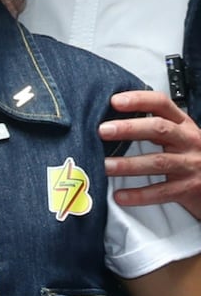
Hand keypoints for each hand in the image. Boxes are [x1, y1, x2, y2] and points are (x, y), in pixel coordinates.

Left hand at [101, 89, 200, 219]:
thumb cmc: (191, 156)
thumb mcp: (179, 136)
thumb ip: (155, 127)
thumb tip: (112, 120)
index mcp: (183, 124)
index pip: (161, 104)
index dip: (138, 100)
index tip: (114, 101)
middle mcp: (189, 141)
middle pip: (159, 129)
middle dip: (129, 128)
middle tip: (103, 130)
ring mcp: (190, 165)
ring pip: (158, 162)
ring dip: (128, 164)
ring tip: (105, 165)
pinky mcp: (188, 189)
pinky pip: (161, 192)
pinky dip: (139, 195)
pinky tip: (120, 196)